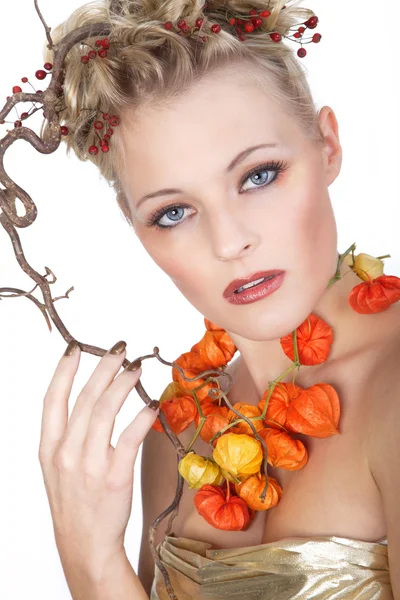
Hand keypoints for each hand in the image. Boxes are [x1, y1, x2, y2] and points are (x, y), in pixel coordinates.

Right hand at [38, 340, 159, 578]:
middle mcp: (66, 452)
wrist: (85, 544)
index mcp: (49, 448)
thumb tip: (90, 398)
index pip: (52, 399)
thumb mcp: (57, 468)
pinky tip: (151, 404)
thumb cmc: (74, 502)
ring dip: (123, 384)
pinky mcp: (115, 477)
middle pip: (85, 399)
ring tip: (136, 368)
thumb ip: (67, 435)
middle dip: (103, 368)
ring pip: (106, 411)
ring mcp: (90, 465)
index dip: (63, 370)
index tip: (75, 348)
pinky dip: (141, 418)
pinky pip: (129, 439)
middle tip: (119, 349)